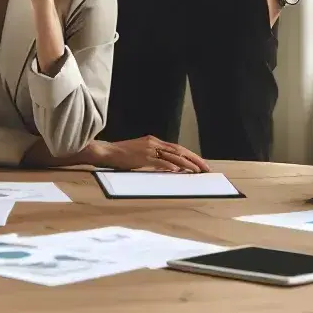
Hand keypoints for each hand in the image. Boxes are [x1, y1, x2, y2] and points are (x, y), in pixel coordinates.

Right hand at [90, 136, 209, 172]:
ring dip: (187, 164)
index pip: (176, 147)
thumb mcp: (139, 152)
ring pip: (174, 156)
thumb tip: (168, 166)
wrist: (107, 152)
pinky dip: (172, 167)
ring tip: (198, 171)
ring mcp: (149, 149)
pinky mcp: (144, 157)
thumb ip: (153, 156)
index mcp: (153, 140)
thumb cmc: (121, 155)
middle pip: (179, 150)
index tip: (199, 163)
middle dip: (194, 159)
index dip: (190, 155)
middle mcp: (154, 142)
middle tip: (206, 168)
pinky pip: (162, 162)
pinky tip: (180, 171)